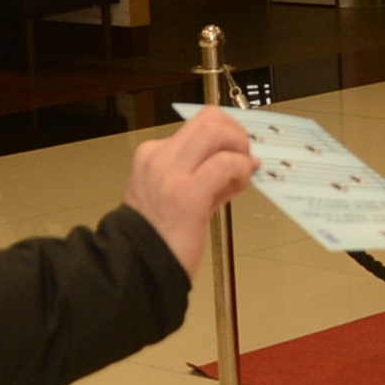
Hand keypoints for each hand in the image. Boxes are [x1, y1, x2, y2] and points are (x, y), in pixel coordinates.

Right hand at [126, 110, 255, 278]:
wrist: (138, 264)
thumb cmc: (158, 234)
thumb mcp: (174, 193)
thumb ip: (204, 174)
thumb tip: (241, 163)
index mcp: (152, 155)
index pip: (196, 127)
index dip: (223, 138)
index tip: (236, 153)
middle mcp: (159, 158)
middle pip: (207, 120)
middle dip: (235, 131)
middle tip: (246, 152)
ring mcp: (171, 174)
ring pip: (215, 131)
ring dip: (240, 146)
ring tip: (246, 167)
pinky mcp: (188, 194)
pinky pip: (225, 163)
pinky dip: (241, 167)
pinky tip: (244, 179)